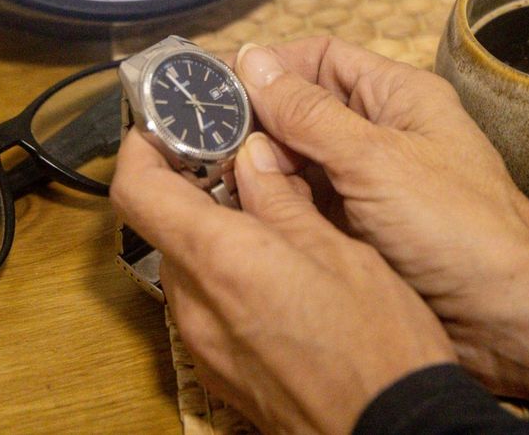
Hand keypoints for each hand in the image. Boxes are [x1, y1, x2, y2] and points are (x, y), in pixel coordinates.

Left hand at [110, 127, 454, 434]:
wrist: (389, 432)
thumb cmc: (377, 348)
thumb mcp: (341, 252)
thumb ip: (283, 201)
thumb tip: (252, 157)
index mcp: (222, 261)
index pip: (139, 191)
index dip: (140, 147)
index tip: (161, 124)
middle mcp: (197, 306)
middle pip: (165, 227)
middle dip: (193, 188)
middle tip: (239, 158)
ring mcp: (204, 346)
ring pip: (190, 265)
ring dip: (215, 231)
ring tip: (272, 210)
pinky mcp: (222, 371)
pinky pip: (207, 306)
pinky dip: (228, 273)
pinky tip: (280, 267)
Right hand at [237, 39, 528, 400]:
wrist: (506, 315)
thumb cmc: (461, 229)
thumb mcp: (376, 161)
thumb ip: (310, 114)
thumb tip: (255, 62)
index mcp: (398, 97)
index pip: (322, 59)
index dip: (271, 66)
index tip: (216, 83)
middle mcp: (382, 134)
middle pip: (303, 111)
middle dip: (254, 122)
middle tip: (197, 137)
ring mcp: (370, 185)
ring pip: (297, 162)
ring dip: (258, 168)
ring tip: (206, 175)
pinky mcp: (360, 231)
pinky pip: (305, 207)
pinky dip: (273, 207)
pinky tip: (238, 212)